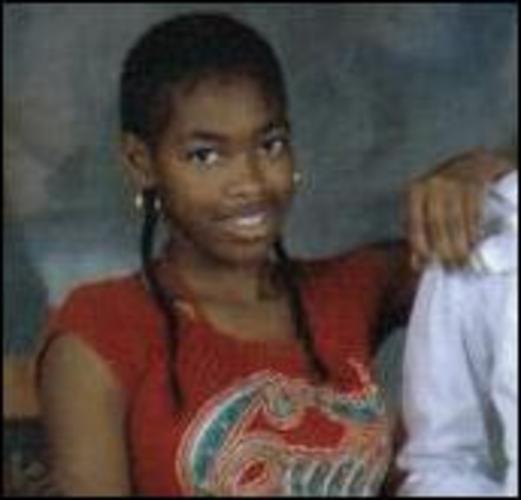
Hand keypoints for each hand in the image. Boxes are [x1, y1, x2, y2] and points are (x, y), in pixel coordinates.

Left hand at [404, 148, 513, 268]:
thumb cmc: (443, 191)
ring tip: (464, 259)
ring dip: (460, 243)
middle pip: (436, 223)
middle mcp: (431, 184)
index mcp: (414, 190)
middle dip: (444, 247)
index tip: (428, 262)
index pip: (414, 223)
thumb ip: (418, 233)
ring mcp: (453, 181)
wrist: (471, 163)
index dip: (421, 244)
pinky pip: (472, 212)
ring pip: (455, 219)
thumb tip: (416, 263)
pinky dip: (473, 230)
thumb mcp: (425, 206)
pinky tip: (473, 242)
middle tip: (452, 266)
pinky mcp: (474, 182)